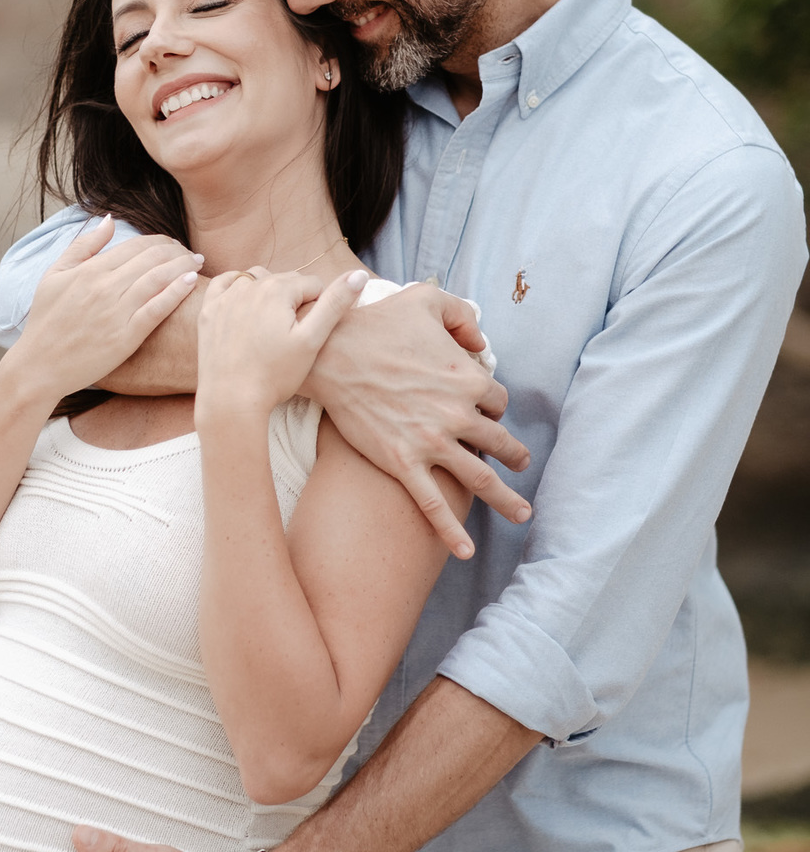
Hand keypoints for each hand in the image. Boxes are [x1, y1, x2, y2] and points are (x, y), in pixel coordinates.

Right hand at [14, 218, 200, 399]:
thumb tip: (110, 219)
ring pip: (158, 279)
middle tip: (189, 252)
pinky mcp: (125, 337)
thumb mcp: (55, 275)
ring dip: (182, 266)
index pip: (135, 245)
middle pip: (151, 258)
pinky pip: (157, 309)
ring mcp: (116, 313)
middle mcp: (104, 288)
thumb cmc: (46, 321)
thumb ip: (83, 246)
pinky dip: (176, 292)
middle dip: (175, 250)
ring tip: (196, 262)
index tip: (172, 244)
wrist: (38, 366)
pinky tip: (191, 282)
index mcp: (89, 270)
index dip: (159, 241)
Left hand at [195, 265, 368, 418]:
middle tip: (292, 334)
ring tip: (271, 326)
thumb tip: (359, 274)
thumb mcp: (311, 341)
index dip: (318, 308)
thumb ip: (334, 304)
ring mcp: (225, 297)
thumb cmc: (275, 375)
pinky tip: (243, 305)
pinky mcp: (209, 311)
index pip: (312, 285)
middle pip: (285, 281)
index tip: (310, 334)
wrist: (231, 400)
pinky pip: (226, 285)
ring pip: (256, 281)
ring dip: (267, 294)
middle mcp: (249, 285)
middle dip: (294, 301)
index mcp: (277, 289)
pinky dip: (237, 289)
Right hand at [307, 283, 531, 557]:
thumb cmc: (376, 323)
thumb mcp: (426, 300)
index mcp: (467, 378)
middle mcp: (457, 415)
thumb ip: (462, 314)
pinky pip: (433, 504)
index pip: (497, 401)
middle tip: (522, 463)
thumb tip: (481, 343)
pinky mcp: (402, 463)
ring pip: (480, 479)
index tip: (486, 410)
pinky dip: (452, 532)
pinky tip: (466, 551)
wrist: (329, 354)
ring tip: (521, 512)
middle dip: (515, 455)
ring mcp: (431, 443)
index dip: (493, 406)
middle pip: (499, 443)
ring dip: (506, 499)